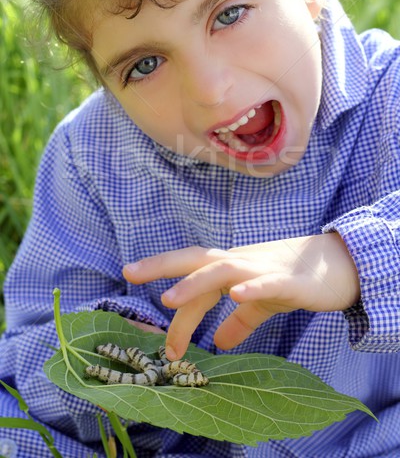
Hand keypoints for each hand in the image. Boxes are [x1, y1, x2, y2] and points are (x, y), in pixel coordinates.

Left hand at [123, 233, 359, 359]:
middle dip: (161, 264)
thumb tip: (218, 342)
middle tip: (129, 272)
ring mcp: (261, 269)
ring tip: (169, 299)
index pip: (195, 291)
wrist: (336, 267)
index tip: (168, 352)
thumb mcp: (260, 304)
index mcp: (229, 270)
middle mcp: (238, 264)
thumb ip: (239, 321)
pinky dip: (250, 287)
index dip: (180, 319)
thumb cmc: (292, 281)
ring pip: (222, 270)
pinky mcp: (287, 280)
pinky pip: (266, 282)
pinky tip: (237, 294)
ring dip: (195, 283)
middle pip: (195, 259)